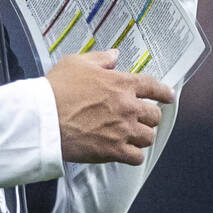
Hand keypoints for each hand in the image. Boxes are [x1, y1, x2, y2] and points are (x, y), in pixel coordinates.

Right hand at [46, 49, 174, 164]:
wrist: (44, 118)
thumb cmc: (56, 90)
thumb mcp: (76, 63)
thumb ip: (100, 58)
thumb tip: (114, 55)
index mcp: (122, 84)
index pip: (154, 87)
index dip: (164, 92)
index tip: (168, 96)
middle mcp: (128, 107)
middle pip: (155, 115)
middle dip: (149, 117)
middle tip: (141, 119)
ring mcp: (123, 130)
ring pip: (148, 137)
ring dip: (141, 137)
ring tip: (132, 136)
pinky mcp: (113, 150)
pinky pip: (137, 157)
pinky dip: (133, 155)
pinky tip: (125, 152)